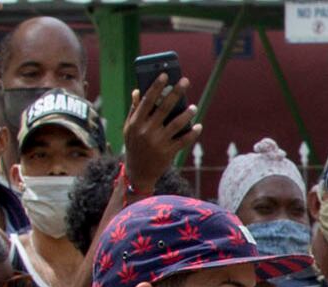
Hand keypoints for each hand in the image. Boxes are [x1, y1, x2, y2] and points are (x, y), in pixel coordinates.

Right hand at [123, 75, 199, 191]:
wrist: (138, 171)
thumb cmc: (134, 145)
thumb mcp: (129, 128)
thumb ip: (134, 110)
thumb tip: (137, 91)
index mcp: (136, 122)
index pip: (147, 100)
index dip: (156, 86)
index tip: (165, 75)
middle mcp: (146, 130)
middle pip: (164, 108)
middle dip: (176, 93)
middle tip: (185, 81)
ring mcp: (158, 142)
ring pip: (176, 124)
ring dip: (187, 114)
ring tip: (194, 106)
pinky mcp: (168, 152)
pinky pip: (183, 140)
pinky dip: (192, 133)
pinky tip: (198, 126)